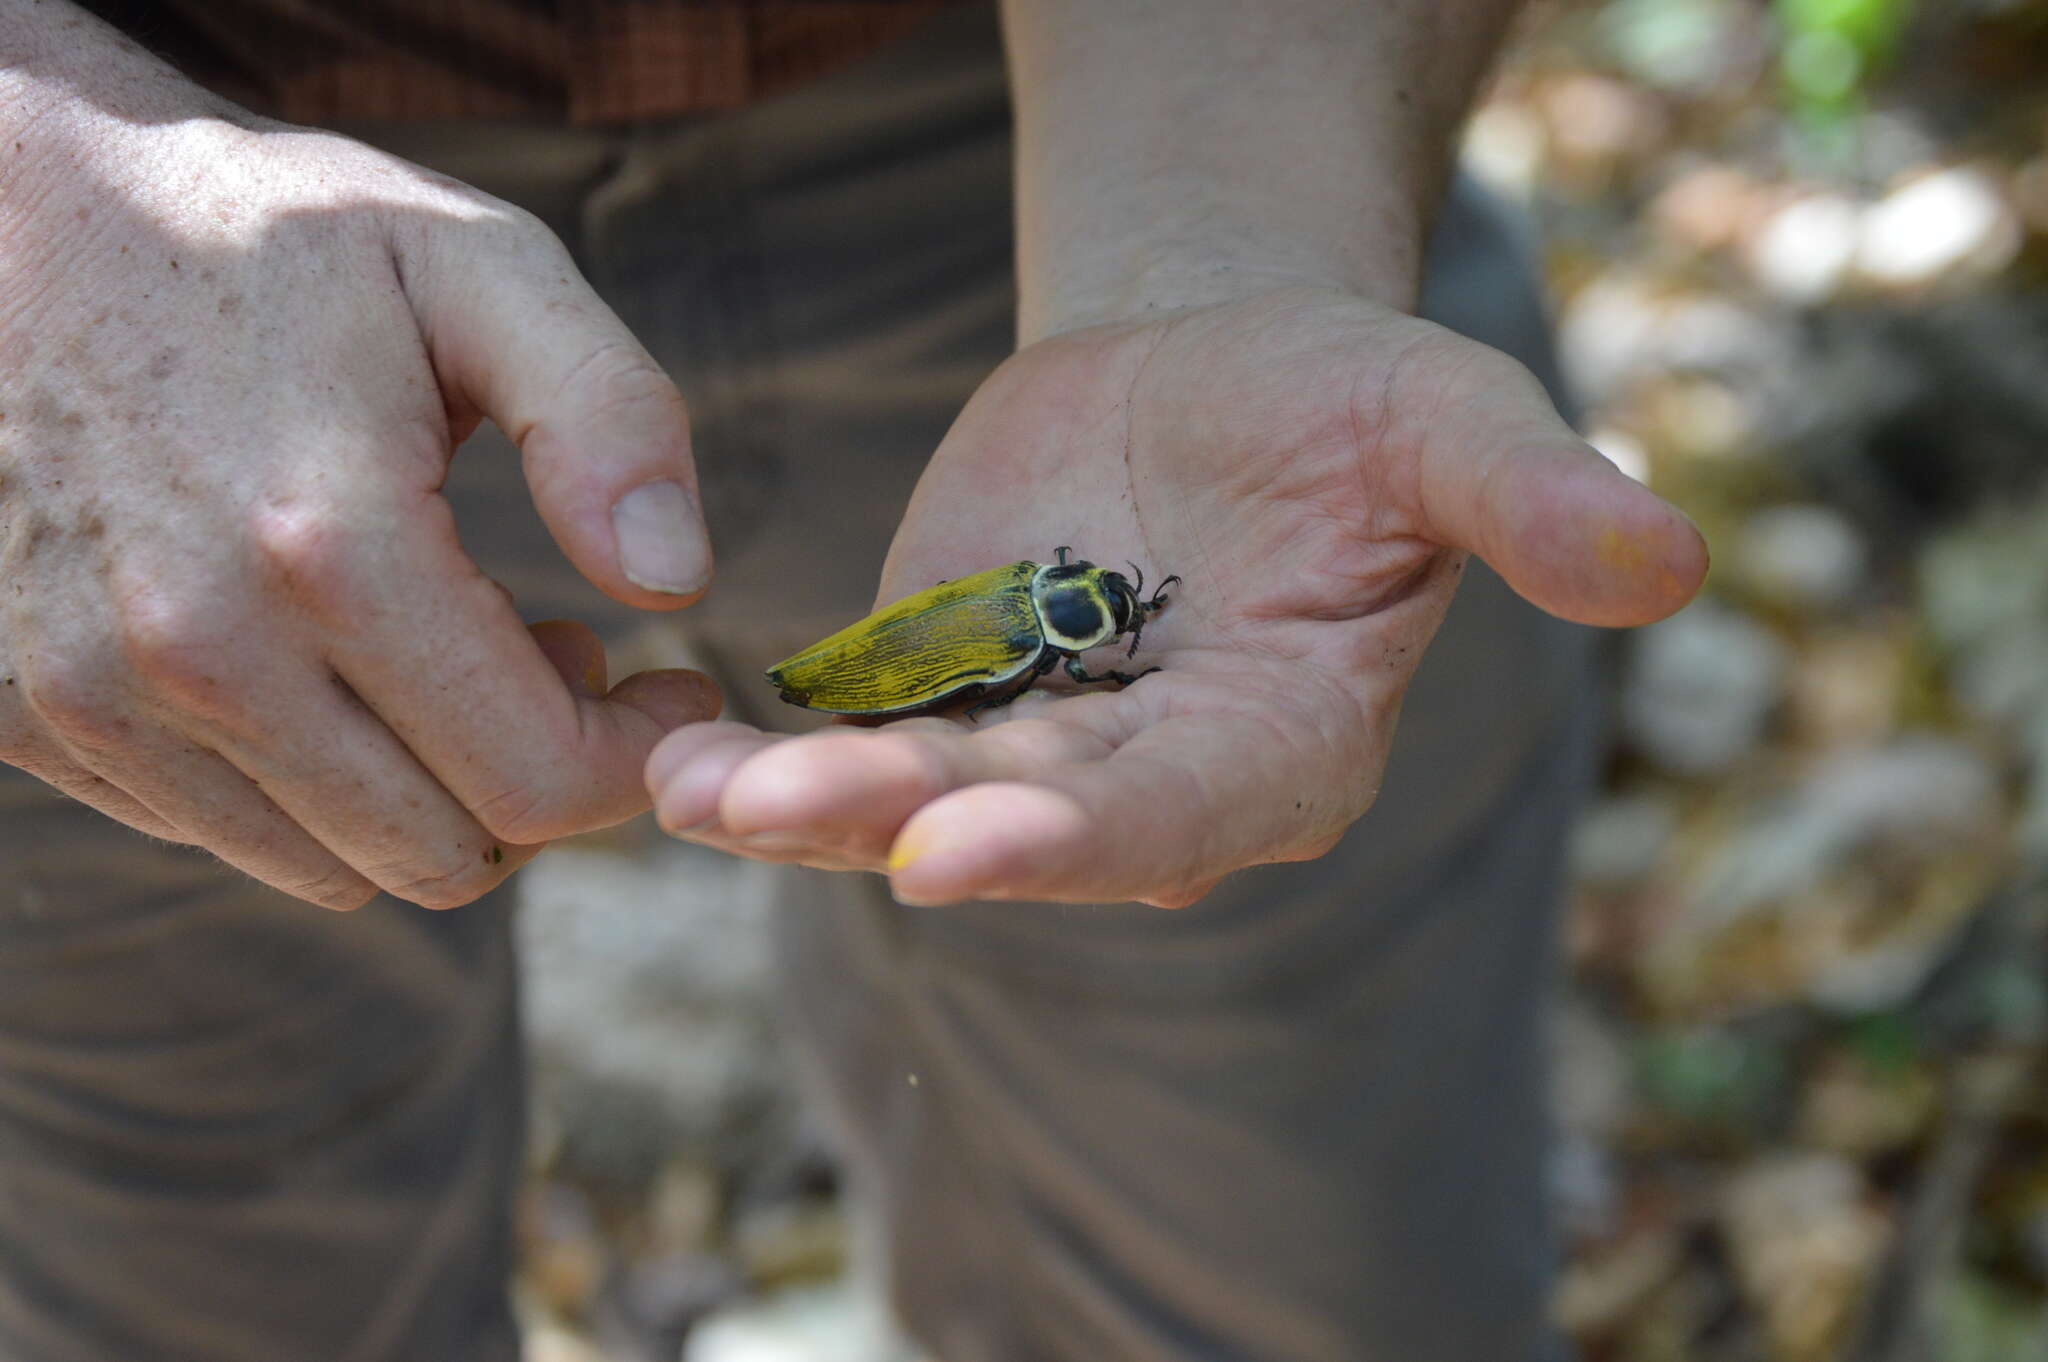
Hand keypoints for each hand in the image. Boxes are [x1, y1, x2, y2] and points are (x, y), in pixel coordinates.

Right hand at [0, 8, 718, 909]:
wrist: (16, 211)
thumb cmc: (272, 234)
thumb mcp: (475, 266)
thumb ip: (607, 416)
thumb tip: (676, 582)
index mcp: (329, 545)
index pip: (539, 782)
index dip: (635, 756)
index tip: (671, 681)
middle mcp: (194, 651)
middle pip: (448, 854)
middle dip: (544, 780)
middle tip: (565, 657)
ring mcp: (94, 697)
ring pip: (340, 867)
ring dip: (431, 791)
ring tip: (451, 647)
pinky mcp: (30, 718)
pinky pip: (224, 833)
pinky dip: (313, 785)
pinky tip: (330, 658)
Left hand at [647, 287, 1702, 906]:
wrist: (1208, 373)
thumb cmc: (1339, 397)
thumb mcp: (1441, 418)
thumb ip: (1531, 498)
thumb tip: (1673, 556)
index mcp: (1281, 742)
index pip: (1180, 810)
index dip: (1075, 837)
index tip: (956, 852)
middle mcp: (1153, 781)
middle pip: (1022, 825)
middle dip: (898, 823)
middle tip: (772, 810)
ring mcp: (1040, 751)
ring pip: (915, 803)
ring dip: (802, 807)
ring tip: (686, 786)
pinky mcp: (946, 706)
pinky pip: (851, 749)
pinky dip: (766, 758)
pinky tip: (672, 750)